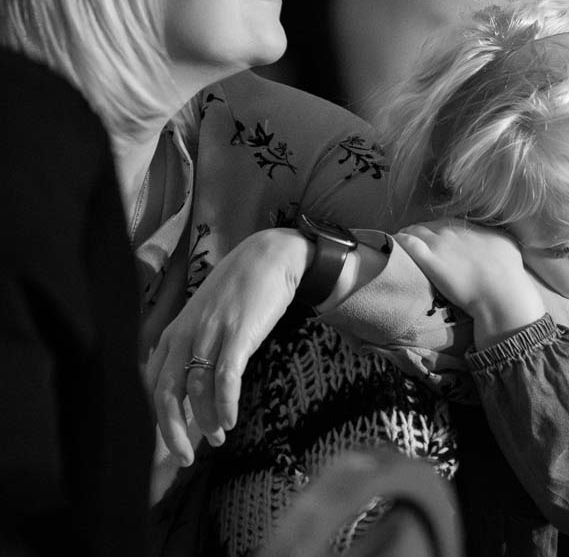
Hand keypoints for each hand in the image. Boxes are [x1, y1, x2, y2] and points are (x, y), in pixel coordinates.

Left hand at [144, 228, 310, 464]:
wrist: (271, 256)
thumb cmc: (241, 287)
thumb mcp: (206, 313)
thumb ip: (193, 342)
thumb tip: (189, 383)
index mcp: (176, 330)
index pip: (153, 383)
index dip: (157, 418)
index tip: (169, 442)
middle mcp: (188, 332)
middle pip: (167, 392)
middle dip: (173, 431)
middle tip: (185, 457)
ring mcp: (213, 332)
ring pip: (198, 388)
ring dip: (207, 420)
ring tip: (219, 436)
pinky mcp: (240, 333)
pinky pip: (226, 377)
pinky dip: (225, 403)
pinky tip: (230, 419)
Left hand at [395, 219, 544, 348]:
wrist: (500, 294)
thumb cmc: (509, 273)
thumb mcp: (507, 245)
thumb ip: (495, 236)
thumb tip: (493, 236)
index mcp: (470, 227)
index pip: (446, 222)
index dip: (437, 229)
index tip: (434, 236)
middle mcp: (452, 230)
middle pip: (428, 225)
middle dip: (421, 231)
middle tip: (416, 240)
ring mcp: (438, 243)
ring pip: (414, 230)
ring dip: (407, 234)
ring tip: (401, 241)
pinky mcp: (428, 260)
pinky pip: (406, 242)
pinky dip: (399, 240)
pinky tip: (393, 242)